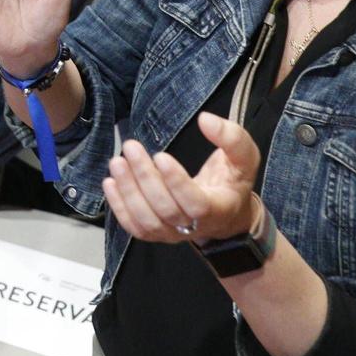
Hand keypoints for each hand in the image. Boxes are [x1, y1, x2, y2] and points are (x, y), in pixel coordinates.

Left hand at [105, 116, 260, 245]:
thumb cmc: (233, 181)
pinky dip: (119, 208)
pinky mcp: (157, 234)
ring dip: (128, 192)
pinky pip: (135, 228)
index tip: (161, 155)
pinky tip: (110, 183)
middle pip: (166, 211)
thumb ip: (232, 138)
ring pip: (147, 222)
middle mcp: (195, 228)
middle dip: (145, 178)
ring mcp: (173, 234)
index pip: (196, 205)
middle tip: (131, 147)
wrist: (227, 215)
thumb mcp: (245, 158)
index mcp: (219, 209)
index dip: (177, 183)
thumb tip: (205, 120)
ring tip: (117, 162)